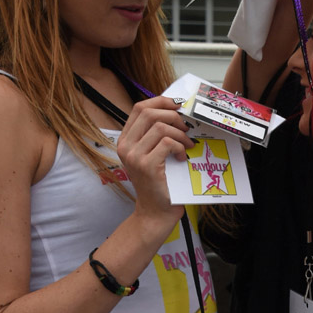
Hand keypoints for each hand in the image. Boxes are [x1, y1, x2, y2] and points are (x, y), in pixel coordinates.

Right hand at [117, 95, 194, 222]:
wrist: (156, 211)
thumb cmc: (159, 182)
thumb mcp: (153, 154)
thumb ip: (156, 134)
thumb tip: (176, 111)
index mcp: (126, 140)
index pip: (140, 108)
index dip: (161, 101)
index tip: (179, 105)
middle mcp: (125, 146)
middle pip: (150, 113)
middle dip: (174, 116)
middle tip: (187, 128)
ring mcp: (134, 156)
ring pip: (160, 127)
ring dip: (180, 134)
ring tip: (187, 145)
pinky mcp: (146, 166)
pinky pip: (166, 143)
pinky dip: (179, 147)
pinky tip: (182, 157)